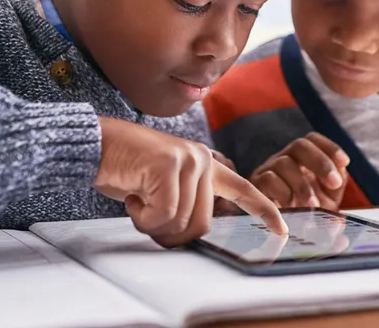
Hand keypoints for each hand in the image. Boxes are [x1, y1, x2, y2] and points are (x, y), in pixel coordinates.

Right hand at [95, 117, 286, 246]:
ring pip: (182, 222)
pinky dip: (143, 218)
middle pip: (202, 225)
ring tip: (136, 200)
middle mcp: (202, 160)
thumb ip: (184, 202)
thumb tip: (193, 234)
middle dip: (171, 233)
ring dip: (152, 225)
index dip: (264, 212)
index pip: (243, 189)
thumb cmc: (125, 169)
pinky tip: (131, 197)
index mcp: (205, 165)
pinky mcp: (169, 166)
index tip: (282, 230)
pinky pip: (164, 215)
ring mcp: (188, 160)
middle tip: (146, 217)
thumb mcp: (162, 187)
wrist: (95, 145)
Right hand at [250, 133, 349, 209]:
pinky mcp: (256, 185)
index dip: (330, 147)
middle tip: (334, 183)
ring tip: (313, 206)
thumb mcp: (325, 202)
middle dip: (321, 162)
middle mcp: (285, 159)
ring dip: (302, 185)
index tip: (345, 163)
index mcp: (302, 159)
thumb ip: (335, 191)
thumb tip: (340, 186)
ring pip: (284, 163)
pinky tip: (292, 209)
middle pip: (300, 145)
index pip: (313, 140)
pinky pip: (269, 180)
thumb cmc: (304, 213)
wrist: (278, 232)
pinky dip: (284, 194)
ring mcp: (268, 169)